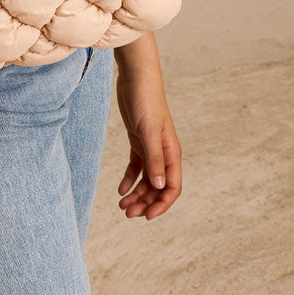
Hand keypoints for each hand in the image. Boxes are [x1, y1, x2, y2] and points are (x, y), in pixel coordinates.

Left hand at [114, 64, 181, 219]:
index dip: (162, 204)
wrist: (136, 77)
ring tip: (122, 205)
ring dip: (137, 194)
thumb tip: (159, 187)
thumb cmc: (146, 101)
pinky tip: (120, 189)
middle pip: (158, 186)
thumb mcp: (148, 132)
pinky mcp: (138, 140)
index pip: (172, 187)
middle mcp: (163, 152)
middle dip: (145, 202)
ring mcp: (151, 147)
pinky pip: (136, 167)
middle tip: (127, 213)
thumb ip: (154, 159)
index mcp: (171, 152)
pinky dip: (130, 179)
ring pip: (147, 179)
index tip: (147, 217)